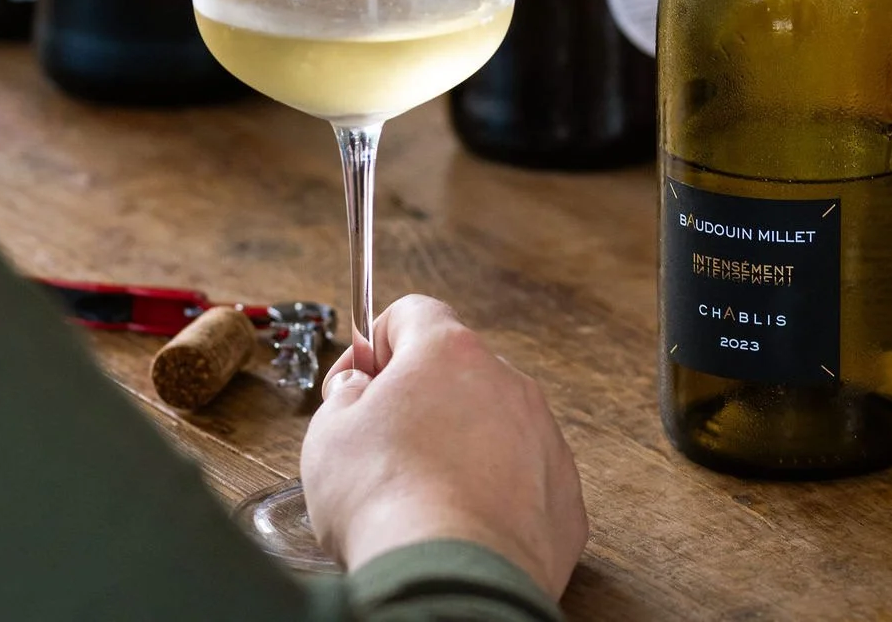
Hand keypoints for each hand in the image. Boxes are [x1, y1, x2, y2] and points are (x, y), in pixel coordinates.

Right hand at [300, 295, 587, 596]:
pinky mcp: (563, 495)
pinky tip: (461, 526)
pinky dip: (495, 495)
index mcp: (449, 353)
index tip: (357, 382)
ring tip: (422, 497)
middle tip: (382, 447)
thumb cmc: (385, 503)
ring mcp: (543, 438)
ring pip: (494, 426)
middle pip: (457, 372)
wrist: (449, 578)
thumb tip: (360, 389)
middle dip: (420, 400)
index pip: (414, 313)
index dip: (378, 343)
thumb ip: (346, 395)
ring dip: (461, 447)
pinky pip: (524, 480)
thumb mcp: (328, 434)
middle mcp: (507, 383)